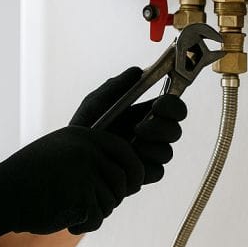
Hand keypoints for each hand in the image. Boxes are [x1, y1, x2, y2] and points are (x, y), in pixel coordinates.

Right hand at [0, 125, 144, 245]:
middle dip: (113, 198)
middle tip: (93, 206)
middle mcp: (86, 150)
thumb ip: (89, 156)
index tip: (134, 184)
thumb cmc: (29, 179)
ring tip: (70, 211)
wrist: (1, 195)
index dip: (134, 170)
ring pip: (111, 202)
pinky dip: (84, 225)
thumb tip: (127, 176)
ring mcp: (84, 172)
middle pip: (123, 180)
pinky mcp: (80, 196)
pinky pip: (97, 217)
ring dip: (95, 213)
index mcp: (82, 136)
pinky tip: (66, 222)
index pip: (125, 151)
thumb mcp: (59, 154)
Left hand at [70, 67, 187, 185]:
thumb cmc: (83, 127)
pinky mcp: (142, 174)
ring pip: (167, 152)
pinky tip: (128, 160)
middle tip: (140, 128)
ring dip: (150, 147)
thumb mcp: (95, 103)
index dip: (173, 106)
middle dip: (162, 127)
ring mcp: (147, 155)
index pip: (172, 108)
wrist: (72, 157)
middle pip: (175, 130)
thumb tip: (138, 71)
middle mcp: (150, 134)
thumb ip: (116, 86)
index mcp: (144, 114)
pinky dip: (145, 165)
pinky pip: (158, 172)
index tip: (158, 105)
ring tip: (127, 145)